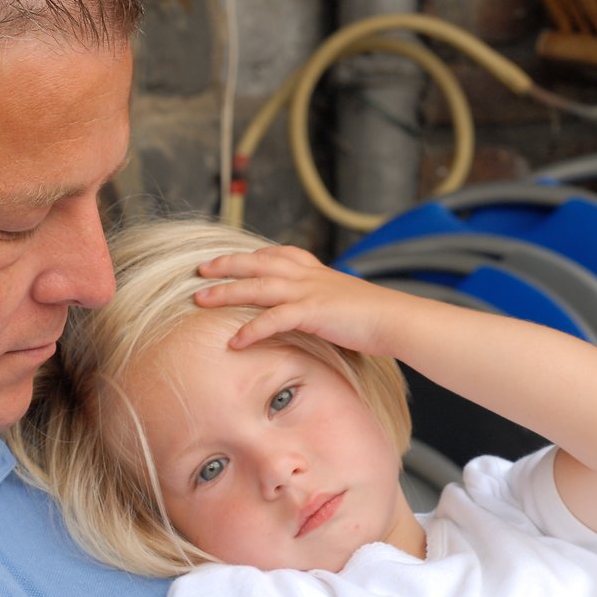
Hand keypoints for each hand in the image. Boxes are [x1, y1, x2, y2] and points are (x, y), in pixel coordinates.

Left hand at [194, 245, 405, 357]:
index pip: (276, 254)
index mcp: (315, 270)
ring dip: (226, 292)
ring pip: (257, 287)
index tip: (227, 258)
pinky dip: (252, 330)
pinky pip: (274, 319)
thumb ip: (322, 303)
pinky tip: (234, 342)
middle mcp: (308, 275)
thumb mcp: (342, 302)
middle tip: (199, 270)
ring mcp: (309, 291)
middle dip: (226, 265)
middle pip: (256, 264)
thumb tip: (313, 315)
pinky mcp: (313, 312)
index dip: (250, 256)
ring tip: (200, 300)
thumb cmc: (374, 317)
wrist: (397, 319)